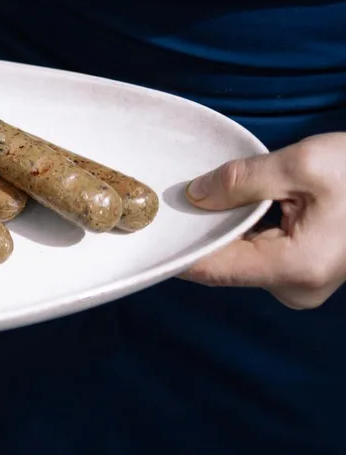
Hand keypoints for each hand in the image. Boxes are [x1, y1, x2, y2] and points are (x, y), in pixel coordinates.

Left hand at [182, 132, 345, 308]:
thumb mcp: (304, 164)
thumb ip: (243, 181)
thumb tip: (195, 196)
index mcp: (296, 268)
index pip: (214, 268)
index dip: (180, 245)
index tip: (149, 225)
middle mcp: (296, 290)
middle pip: (224, 262)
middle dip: (205, 228)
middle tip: (183, 194)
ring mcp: (302, 287)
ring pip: (240, 257)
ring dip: (228, 226)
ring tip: (221, 193)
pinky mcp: (305, 274)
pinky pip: (259, 254)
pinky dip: (247, 229)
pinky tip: (243, 204)